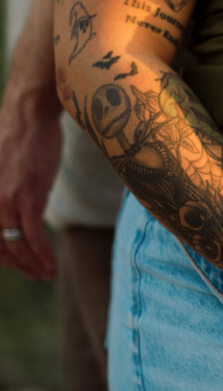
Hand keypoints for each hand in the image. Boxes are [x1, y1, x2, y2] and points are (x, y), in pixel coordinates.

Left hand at [0, 94, 61, 278]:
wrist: (28, 116)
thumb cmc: (20, 136)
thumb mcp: (3, 169)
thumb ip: (5, 191)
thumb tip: (16, 205)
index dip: (1, 255)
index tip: (16, 262)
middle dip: (16, 264)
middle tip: (32, 273)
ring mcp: (5, 202)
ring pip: (16, 246)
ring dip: (31, 265)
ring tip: (44, 274)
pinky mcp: (27, 199)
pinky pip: (33, 237)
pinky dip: (42, 255)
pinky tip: (50, 265)